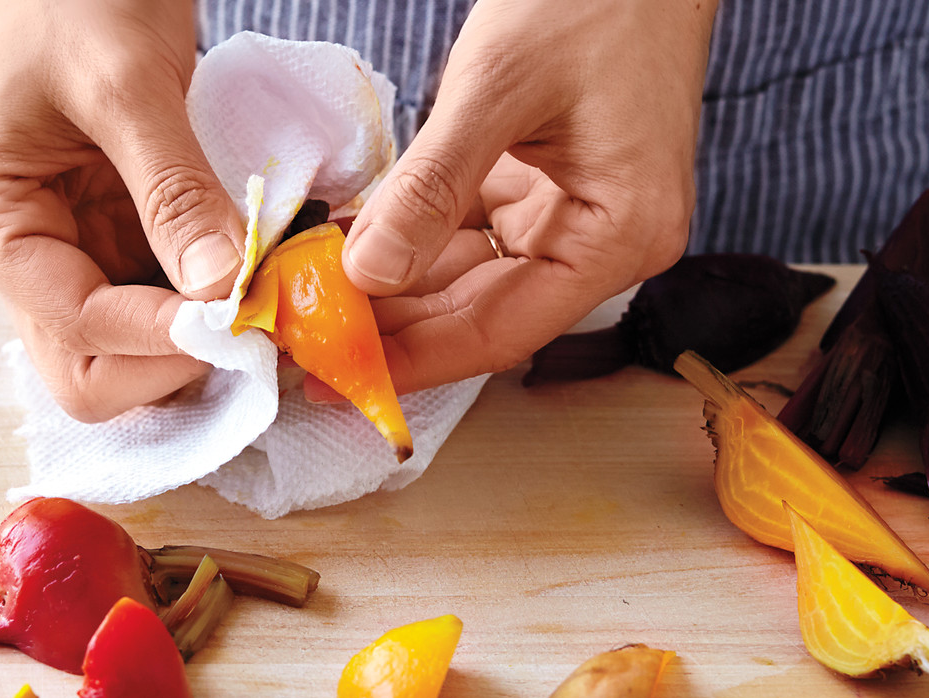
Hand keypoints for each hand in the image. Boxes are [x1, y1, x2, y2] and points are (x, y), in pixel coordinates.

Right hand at [0, 0, 245, 421]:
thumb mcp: (126, 83)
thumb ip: (173, 189)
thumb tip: (224, 287)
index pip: (73, 324)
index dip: (160, 337)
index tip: (243, 323)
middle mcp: (15, 248)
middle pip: (85, 365)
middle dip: (170, 362)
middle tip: (254, 332)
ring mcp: (64, 244)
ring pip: (126, 345)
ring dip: (196, 341)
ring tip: (266, 308)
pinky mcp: (110, 231)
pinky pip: (158, 294)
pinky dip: (205, 301)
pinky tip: (256, 282)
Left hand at [339, 0, 717, 393]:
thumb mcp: (498, 89)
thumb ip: (431, 188)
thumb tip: (366, 276)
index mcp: (619, 236)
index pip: (503, 330)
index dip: (415, 361)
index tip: (338, 376)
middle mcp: (606, 241)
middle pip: (484, 311)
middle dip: (395, 326)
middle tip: (309, 340)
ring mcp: (577, 214)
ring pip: (471, 274)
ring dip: (397, 282)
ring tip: (316, 296)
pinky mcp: (550, 184)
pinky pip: (473, 228)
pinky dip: (416, 233)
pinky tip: (354, 241)